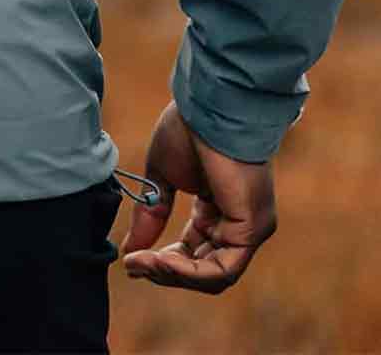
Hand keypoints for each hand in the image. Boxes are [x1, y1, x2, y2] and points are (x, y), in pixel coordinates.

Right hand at [121, 100, 276, 293]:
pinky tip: (161, 259)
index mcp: (219, 207)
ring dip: (174, 274)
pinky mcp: (251, 228)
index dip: (163, 259)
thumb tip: (129, 252)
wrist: (207, 106)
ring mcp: (249, 227)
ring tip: (143, 263)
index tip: (131, 259)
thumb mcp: (160, 178)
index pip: (195, 249)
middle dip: (165, 270)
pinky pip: (222, 268)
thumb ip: (150, 214)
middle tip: (133, 264)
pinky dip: (190, 271)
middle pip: (204, 268)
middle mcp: (239, 222)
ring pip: (213, 275)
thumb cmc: (187, 130)